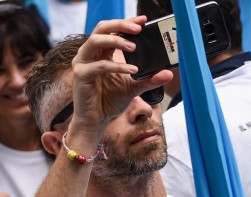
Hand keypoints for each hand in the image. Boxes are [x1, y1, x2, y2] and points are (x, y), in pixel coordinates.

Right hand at [66, 18, 173, 142]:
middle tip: (138, 28)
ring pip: (96, 41)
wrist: (97, 121)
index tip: (143, 20)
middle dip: (120, 25)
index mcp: (101, 52)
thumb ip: (150, 80)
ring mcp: (83, 62)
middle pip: (102, 28)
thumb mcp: (135, 88)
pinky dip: (116, 66)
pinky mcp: (81, 75)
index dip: (126, 23)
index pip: (113, 30)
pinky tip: (132, 70)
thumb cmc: (110, 101)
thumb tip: (169, 73)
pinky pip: (100, 66)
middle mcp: (90, 53)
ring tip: (134, 47)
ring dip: (117, 41)